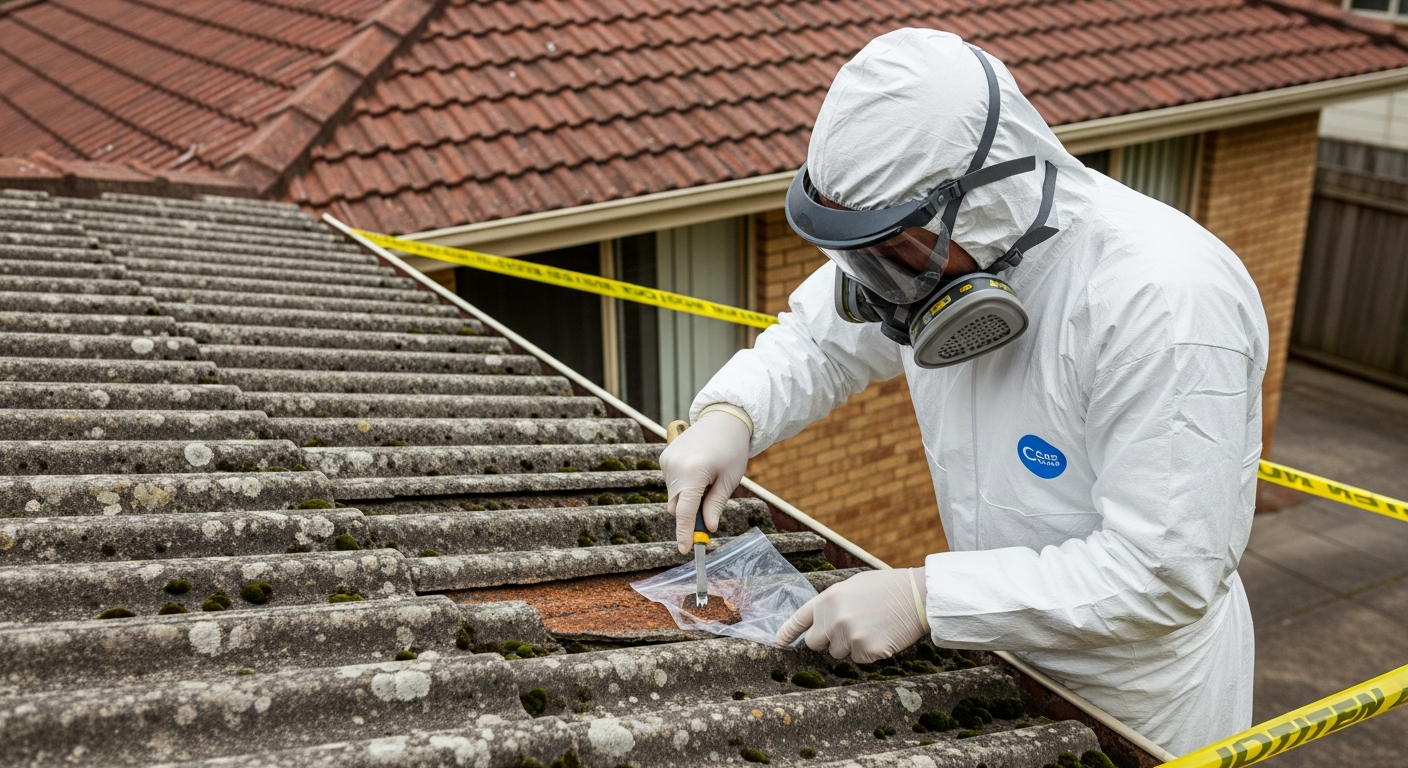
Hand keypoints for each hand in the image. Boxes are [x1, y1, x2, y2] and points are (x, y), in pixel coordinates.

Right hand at [660, 409, 750, 552]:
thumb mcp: (729, 480)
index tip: (685, 550)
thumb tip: (708, 527)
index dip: (684, 534)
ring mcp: (667, 461)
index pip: (683, 512)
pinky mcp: (665, 457)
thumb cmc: (732, 449)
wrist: (723, 419)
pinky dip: (682, 485)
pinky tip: (698, 470)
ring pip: (673, 495)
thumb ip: (715, 505)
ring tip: (708, 479)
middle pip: (675, 506)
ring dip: (687, 498)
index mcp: (693, 473)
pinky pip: (671, 482)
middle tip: (708, 514)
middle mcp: (675, 467)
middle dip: (688, 514)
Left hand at [775, 567, 928, 662]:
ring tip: (870, 626)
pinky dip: (868, 653)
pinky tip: (881, 636)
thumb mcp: (851, 586)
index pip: (799, 619)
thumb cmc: (886, 588)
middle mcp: (834, 619)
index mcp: (827, 600)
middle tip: (848, 627)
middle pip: (815, 643)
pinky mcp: (866, 651)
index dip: (788, 632)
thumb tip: (819, 622)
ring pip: (838, 653)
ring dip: (850, 646)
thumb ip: (831, 604)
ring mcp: (849, 637)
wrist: (917, 595)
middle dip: (827, 639)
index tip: (779, 641)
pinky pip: (859, 660)